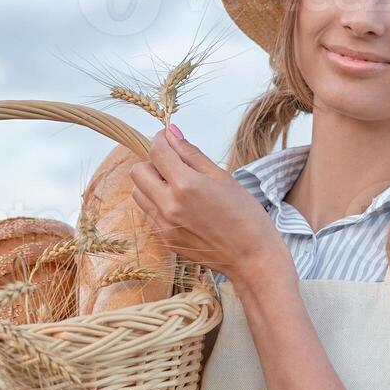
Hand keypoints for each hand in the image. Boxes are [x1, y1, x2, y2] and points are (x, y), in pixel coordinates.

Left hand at [127, 125, 285, 283]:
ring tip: (176, 187)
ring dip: (151, 184)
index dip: (162, 139)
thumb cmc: (245, 215)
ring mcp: (163, 225)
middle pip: (138, 171)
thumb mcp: (222, 176)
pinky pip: (147, 213)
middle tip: (174, 165)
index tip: (169, 138)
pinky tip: (180, 206)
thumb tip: (172, 132)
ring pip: (138, 192)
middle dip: (153, 162)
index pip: (157, 151)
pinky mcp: (163, 239)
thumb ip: (191, 153)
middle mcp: (168, 205)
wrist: (251, 257)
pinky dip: (157, 204)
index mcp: (185, 185)